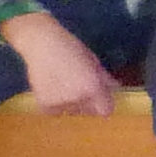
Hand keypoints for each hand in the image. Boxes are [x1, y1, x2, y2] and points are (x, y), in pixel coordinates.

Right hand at [0, 12, 115, 115]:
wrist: (41, 45)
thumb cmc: (70, 48)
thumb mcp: (93, 61)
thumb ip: (105, 78)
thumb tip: (115, 88)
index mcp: (93, 87)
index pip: (106, 110)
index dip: (104, 104)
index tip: (101, 98)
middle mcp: (78, 99)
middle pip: (89, 111)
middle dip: (88, 102)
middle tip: (79, 87)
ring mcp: (60, 104)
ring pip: (73, 111)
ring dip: (72, 103)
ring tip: (64, 85)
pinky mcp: (45, 106)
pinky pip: (56, 111)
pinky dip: (57, 104)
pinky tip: (53, 89)